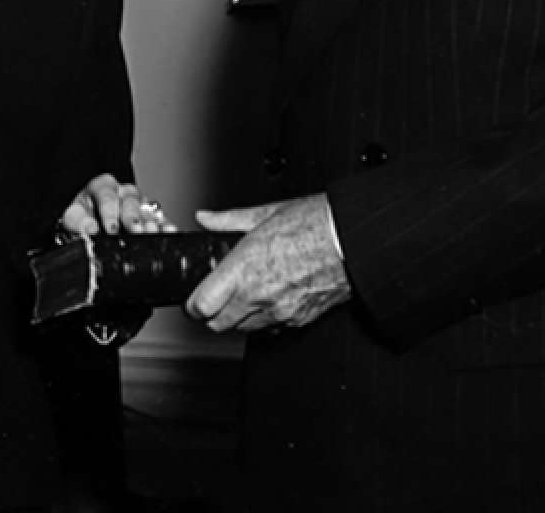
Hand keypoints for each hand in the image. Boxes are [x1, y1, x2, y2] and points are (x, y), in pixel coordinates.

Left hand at [59, 172, 177, 236]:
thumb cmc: (82, 217)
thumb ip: (78, 222)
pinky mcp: (150, 217)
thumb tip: (90, 228)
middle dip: (133, 217)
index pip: (107, 195)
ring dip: (150, 222)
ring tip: (152, 233)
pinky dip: (165, 226)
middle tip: (135, 230)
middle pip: (130, 201)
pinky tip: (170, 232)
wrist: (90, 224)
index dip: (109, 212)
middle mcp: (123, 193)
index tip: (110, 228)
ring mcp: (139, 204)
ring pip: (146, 209)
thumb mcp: (73, 216)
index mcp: (102, 187)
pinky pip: (160, 219)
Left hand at [185, 194, 351, 332]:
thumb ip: (227, 220)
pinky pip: (270, 329)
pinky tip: (268, 299)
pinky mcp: (298, 320)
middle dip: (212, 313)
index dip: (193, 304)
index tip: (195, 298)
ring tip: (244, 294)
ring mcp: (279, 311)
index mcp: (244, 267)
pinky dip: (263, 320)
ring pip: (242, 330)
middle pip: (218, 325)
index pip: (202, 305)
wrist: (351, 240)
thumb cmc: (315, 223)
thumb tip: (207, 218)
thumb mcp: (264, 213)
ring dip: (237, 317)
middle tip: (215, 297)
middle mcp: (259, 295)